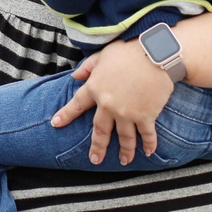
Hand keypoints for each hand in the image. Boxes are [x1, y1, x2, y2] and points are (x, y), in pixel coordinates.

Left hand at [48, 38, 173, 164]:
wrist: (155, 54)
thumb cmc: (129, 51)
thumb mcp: (103, 55)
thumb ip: (88, 67)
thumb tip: (75, 76)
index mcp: (95, 88)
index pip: (77, 104)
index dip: (66, 114)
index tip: (55, 124)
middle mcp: (108, 104)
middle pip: (100, 130)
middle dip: (97, 147)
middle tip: (94, 159)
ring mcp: (126, 113)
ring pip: (124, 137)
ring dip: (124, 151)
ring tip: (123, 161)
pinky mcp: (145, 115)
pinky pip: (146, 134)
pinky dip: (149, 145)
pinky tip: (148, 152)